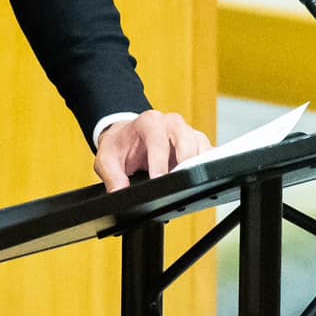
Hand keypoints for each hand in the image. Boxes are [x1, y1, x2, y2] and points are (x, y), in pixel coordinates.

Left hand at [95, 110, 210, 191]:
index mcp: (149, 122)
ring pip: (201, 145)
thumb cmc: (119, 146)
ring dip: (198, 166)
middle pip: (186, 139)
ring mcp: (186, 132)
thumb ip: (112, 176)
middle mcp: (171, 123)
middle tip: (179, 185)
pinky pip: (209, 153)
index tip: (159, 180)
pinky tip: (199, 181)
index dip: (160, 161)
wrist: (126, 137)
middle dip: (184, 163)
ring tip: (190, 186)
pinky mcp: (196, 143)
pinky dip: (206, 167)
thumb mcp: (106, 160)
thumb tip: (121, 193)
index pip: (158, 139)